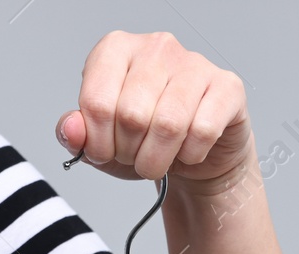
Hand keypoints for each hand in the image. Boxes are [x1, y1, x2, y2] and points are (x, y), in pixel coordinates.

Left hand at [55, 31, 253, 195]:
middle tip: (136, 157)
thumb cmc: (147, 140)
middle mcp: (155, 48)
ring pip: (168, 124)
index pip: (96, 102)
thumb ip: (77, 134)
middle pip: (131, 115)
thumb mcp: (103, 141)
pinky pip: (203, 131)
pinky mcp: (226, 87)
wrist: (197, 154)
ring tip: (159, 160)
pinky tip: (188, 150)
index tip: (106, 153)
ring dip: (159, 159)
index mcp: (117, 50)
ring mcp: (194, 63)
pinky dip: (191, 154)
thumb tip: (71, 129)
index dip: (98, 142)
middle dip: (130, 153)